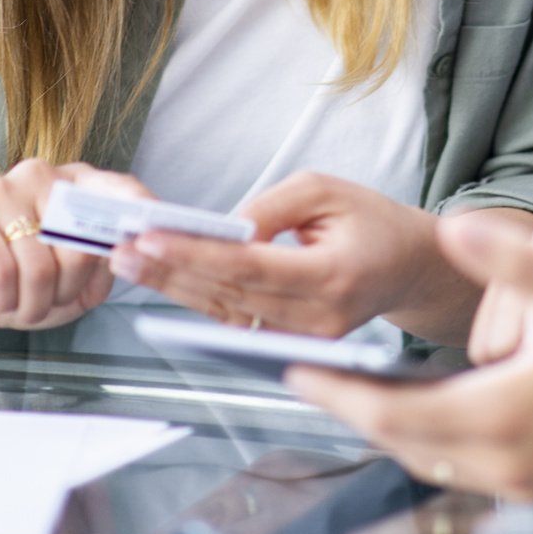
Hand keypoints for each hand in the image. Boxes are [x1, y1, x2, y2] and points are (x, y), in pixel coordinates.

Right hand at [0, 160, 146, 340]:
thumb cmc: (18, 285)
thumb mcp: (73, 287)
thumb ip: (102, 269)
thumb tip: (124, 254)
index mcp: (72, 185)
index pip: (116, 188)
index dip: (138, 211)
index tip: (153, 239)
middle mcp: (39, 176)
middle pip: (79, 238)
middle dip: (71, 287)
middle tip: (52, 302)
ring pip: (39, 263)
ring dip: (35, 303)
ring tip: (22, 305)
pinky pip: (1, 270)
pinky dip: (5, 300)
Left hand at [111, 172, 439, 338]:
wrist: (410, 267)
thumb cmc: (373, 221)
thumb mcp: (327, 189)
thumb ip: (271, 207)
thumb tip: (223, 228)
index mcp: (332, 277)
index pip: (249, 268)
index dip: (195, 256)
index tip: (150, 239)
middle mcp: (318, 318)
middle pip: (228, 296)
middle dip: (170, 271)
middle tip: (122, 249)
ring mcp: (306, 339)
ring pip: (225, 313)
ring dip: (174, 287)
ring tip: (130, 261)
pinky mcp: (294, 344)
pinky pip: (237, 321)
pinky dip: (198, 298)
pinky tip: (164, 279)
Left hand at [290, 218, 532, 500]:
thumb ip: (514, 260)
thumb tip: (456, 227)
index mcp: (503, 417)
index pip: (394, 414)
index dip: (340, 395)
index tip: (300, 373)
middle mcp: (505, 462)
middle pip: (405, 444)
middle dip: (360, 413)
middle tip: (320, 381)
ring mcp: (525, 483)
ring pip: (436, 462)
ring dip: (400, 429)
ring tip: (370, 393)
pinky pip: (469, 469)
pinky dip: (441, 442)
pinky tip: (444, 409)